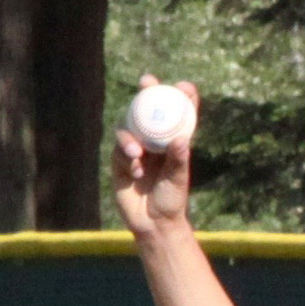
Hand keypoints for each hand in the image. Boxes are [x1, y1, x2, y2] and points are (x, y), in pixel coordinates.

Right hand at [111, 74, 199, 240]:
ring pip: (127, 126)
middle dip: (146, 92)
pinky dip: (127, 157)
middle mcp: (152, 141)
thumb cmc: (171, 201)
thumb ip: (179, 160)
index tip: (184, 86)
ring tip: (137, 153)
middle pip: (146, 109)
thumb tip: (182, 139)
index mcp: (170, 142)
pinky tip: (135, 171)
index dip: (179, 97)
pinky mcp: (119, 160)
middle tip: (147, 82)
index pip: (175, 114)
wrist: (153, 224)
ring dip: (130, 134)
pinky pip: (119, 150)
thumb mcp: (178, 180)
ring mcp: (134, 148)